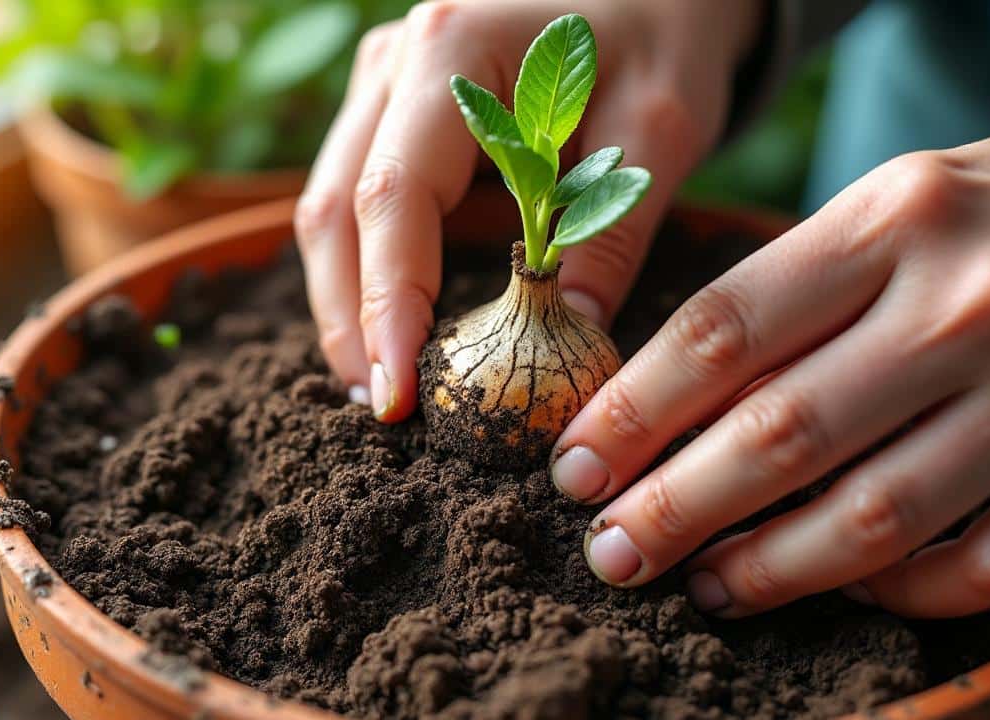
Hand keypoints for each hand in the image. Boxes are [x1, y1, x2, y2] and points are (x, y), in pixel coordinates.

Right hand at [294, 0, 761, 419]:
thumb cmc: (661, 38)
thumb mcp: (658, 130)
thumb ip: (609, 234)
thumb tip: (565, 349)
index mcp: (452, 52)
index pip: (392, 197)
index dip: (387, 305)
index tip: (400, 394)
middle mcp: (396, 64)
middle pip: (334, 211)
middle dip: (351, 321)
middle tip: (385, 410)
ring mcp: (384, 85)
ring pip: (328, 212)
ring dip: (348, 305)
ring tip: (383, 384)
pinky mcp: (392, 114)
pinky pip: (355, 203)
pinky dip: (366, 273)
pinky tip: (395, 331)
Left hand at [554, 114, 989, 617]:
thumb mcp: (899, 202)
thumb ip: (797, 287)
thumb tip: (670, 400)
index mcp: (897, 220)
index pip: (725, 328)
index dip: (633, 412)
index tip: (575, 465)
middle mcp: (970, 306)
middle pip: (782, 434)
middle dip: (672, 508)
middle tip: (610, 550)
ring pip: (876, 519)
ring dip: (768, 569)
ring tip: (700, 585)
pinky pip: (985, 569)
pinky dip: (901, 593)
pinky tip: (845, 585)